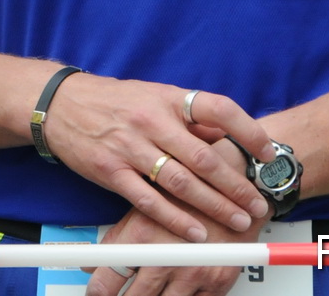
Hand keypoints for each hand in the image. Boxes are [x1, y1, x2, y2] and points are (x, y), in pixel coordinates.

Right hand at [40, 76, 270, 244]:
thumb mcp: (154, 96)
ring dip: (213, 205)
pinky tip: (196, 232)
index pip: (218, 109)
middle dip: (235, 184)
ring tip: (236, 221)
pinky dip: (175, 219)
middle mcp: (151, 120)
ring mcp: (129, 146)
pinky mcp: (110, 171)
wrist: (60, 104)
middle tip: (258, 204)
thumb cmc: (115, 101)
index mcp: (168, 98)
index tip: (268, 152)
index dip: (248, 130)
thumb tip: (225, 137)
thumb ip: (188, 117)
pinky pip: (148, 201)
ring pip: (180, 182)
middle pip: (203, 156)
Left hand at [83, 175, 265, 295]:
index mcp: (142, 235)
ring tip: (149, 291)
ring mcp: (192, 273)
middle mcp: (166, 256)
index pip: (108, 278)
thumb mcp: (146, 205)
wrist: (237, 182)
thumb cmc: (188, 188)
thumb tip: (92, 263)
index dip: (98, 291)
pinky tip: (177, 291)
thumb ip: (118, 238)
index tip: (96, 294)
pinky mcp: (217, 282)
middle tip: (123, 295)